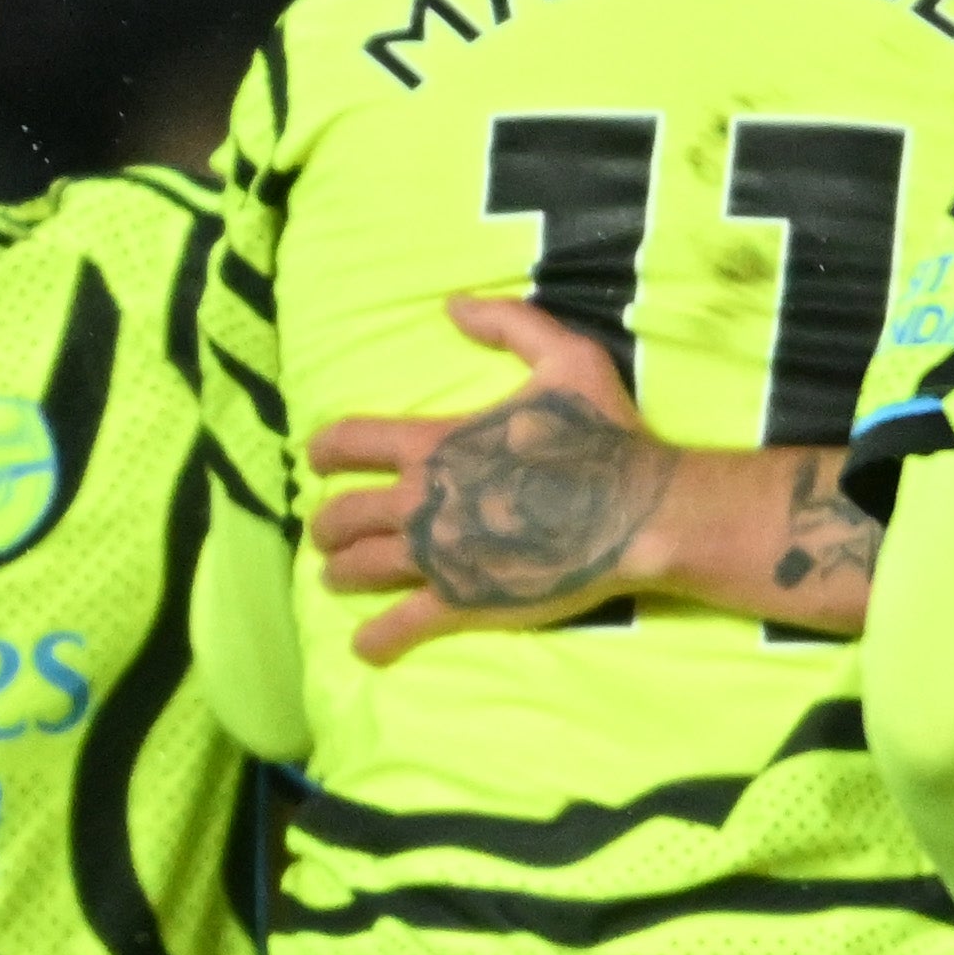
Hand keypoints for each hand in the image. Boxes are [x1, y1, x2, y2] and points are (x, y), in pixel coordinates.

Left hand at [309, 295, 677, 659]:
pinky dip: (377, 640)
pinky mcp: (462, 601)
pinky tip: (364, 649)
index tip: (317, 459)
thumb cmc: (603, 434)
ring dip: (340, 574)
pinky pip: (403, 625)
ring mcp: (438, 555)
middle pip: (345, 514)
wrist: (636, 510)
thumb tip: (452, 305)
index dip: (326, 450)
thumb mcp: (563, 355)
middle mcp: (423, 500)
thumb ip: (507, 324)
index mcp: (436, 443)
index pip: (352, 442)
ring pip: (360, 569)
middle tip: (326, 532)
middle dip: (328, 524)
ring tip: (335, 578)